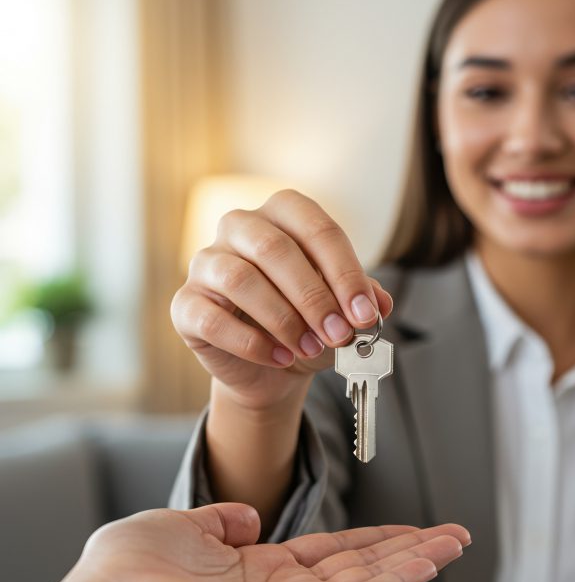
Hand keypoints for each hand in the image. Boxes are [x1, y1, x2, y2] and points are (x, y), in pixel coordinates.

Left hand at [50, 503, 468, 581]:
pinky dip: (396, 578)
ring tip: (453, 542)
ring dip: (414, 560)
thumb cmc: (127, 572)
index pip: (330, 552)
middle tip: (451, 535)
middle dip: (408, 549)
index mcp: (254, 568)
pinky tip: (426, 560)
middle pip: (361, 566)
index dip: (371, 537)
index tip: (404, 528)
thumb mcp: (180, 526)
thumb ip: (219, 519)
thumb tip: (248, 517)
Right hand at [171, 189, 393, 409]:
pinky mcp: (186, 305)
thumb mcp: (341, 309)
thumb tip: (380, 303)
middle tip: (340, 334)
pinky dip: (251, 343)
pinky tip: (279, 358)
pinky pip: (211, 318)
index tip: (366, 314)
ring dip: (283, 319)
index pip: (316, 228)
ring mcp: (206, 263)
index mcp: (282, 215)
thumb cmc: (309, 323)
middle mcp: (239, 228)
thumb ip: (360, 299)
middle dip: (314, 296)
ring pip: (239, 279)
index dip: (344, 272)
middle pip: (274, 248)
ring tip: (310, 348)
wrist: (273, 366)